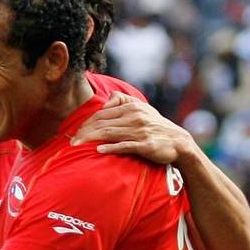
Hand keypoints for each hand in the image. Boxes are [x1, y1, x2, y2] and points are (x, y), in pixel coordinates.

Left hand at [71, 93, 186, 163]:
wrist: (178, 142)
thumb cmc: (157, 127)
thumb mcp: (142, 109)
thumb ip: (124, 101)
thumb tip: (107, 99)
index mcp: (131, 107)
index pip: (102, 114)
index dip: (86, 123)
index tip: (75, 133)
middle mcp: (134, 117)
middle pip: (102, 123)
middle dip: (84, 132)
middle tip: (71, 142)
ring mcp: (139, 131)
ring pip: (110, 133)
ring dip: (92, 140)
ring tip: (78, 147)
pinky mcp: (145, 145)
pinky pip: (125, 145)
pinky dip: (111, 147)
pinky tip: (99, 151)